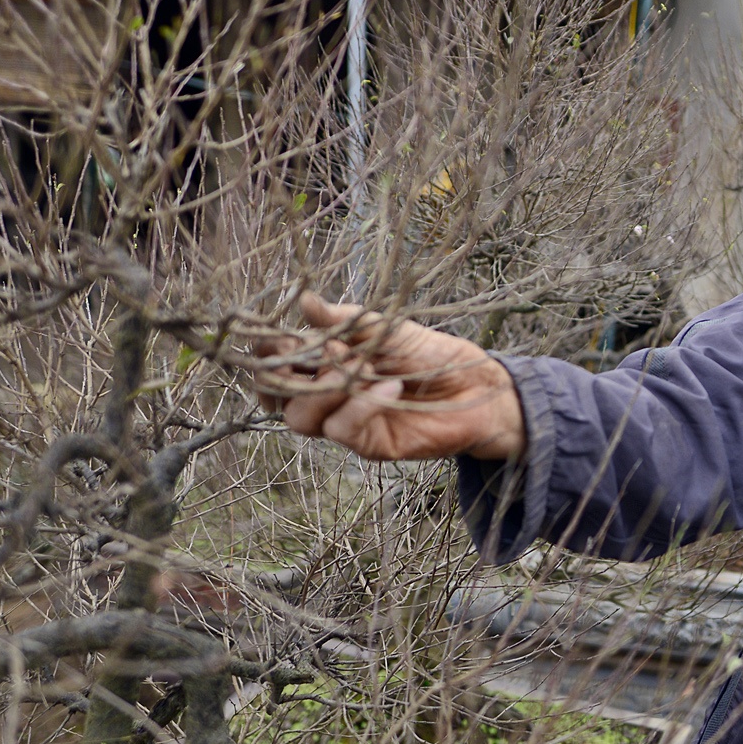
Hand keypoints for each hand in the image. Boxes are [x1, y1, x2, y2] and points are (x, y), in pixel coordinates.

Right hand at [255, 292, 524, 461]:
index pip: (275, 364)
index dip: (268, 353)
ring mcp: (345, 421)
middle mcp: (327, 395)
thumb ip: (343, 319)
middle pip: (275, 396)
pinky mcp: (367, 443)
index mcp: (324, 363)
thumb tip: (303, 300)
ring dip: (323, 386)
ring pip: (300, 417)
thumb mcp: (385, 327)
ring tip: (358, 362)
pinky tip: (389, 383)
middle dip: (283, 372)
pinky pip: (342, 428)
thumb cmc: (429, 354)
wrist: (474, 386)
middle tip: (308, 349)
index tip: (283, 336)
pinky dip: (361, 403)